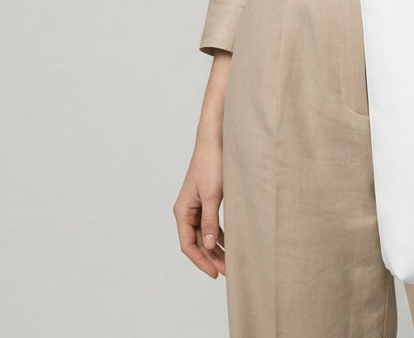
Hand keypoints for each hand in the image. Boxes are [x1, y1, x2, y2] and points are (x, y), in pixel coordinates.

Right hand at [174, 139, 225, 277]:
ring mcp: (197, 206)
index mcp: (183, 211)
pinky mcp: (207, 200)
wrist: (216, 141)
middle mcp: (187, 211)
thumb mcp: (212, 195)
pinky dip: (220, 234)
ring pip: (205, 234)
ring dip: (216, 248)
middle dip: (211, 257)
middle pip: (197, 242)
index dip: (201, 261)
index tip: (214, 273)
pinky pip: (211, 224)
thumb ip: (210, 221)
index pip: (188, 245)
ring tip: (230, 262)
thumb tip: (210, 245)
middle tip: (227, 271)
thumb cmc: (211, 164)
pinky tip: (230, 242)